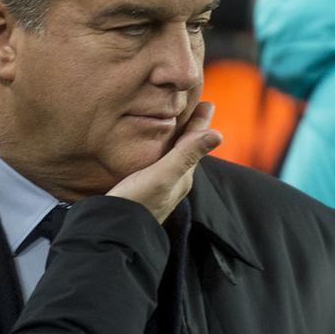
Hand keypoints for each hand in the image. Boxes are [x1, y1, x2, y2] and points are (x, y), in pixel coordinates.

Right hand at [106, 102, 221, 222]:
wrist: (115, 231)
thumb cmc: (137, 202)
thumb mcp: (162, 175)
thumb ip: (187, 155)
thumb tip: (219, 135)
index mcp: (182, 175)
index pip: (195, 143)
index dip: (201, 122)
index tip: (208, 103)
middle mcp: (174, 181)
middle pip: (188, 148)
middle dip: (192, 129)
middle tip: (198, 109)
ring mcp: (160, 187)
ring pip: (175, 157)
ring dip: (178, 140)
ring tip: (178, 126)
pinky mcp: (145, 190)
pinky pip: (160, 164)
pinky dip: (162, 151)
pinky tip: (154, 152)